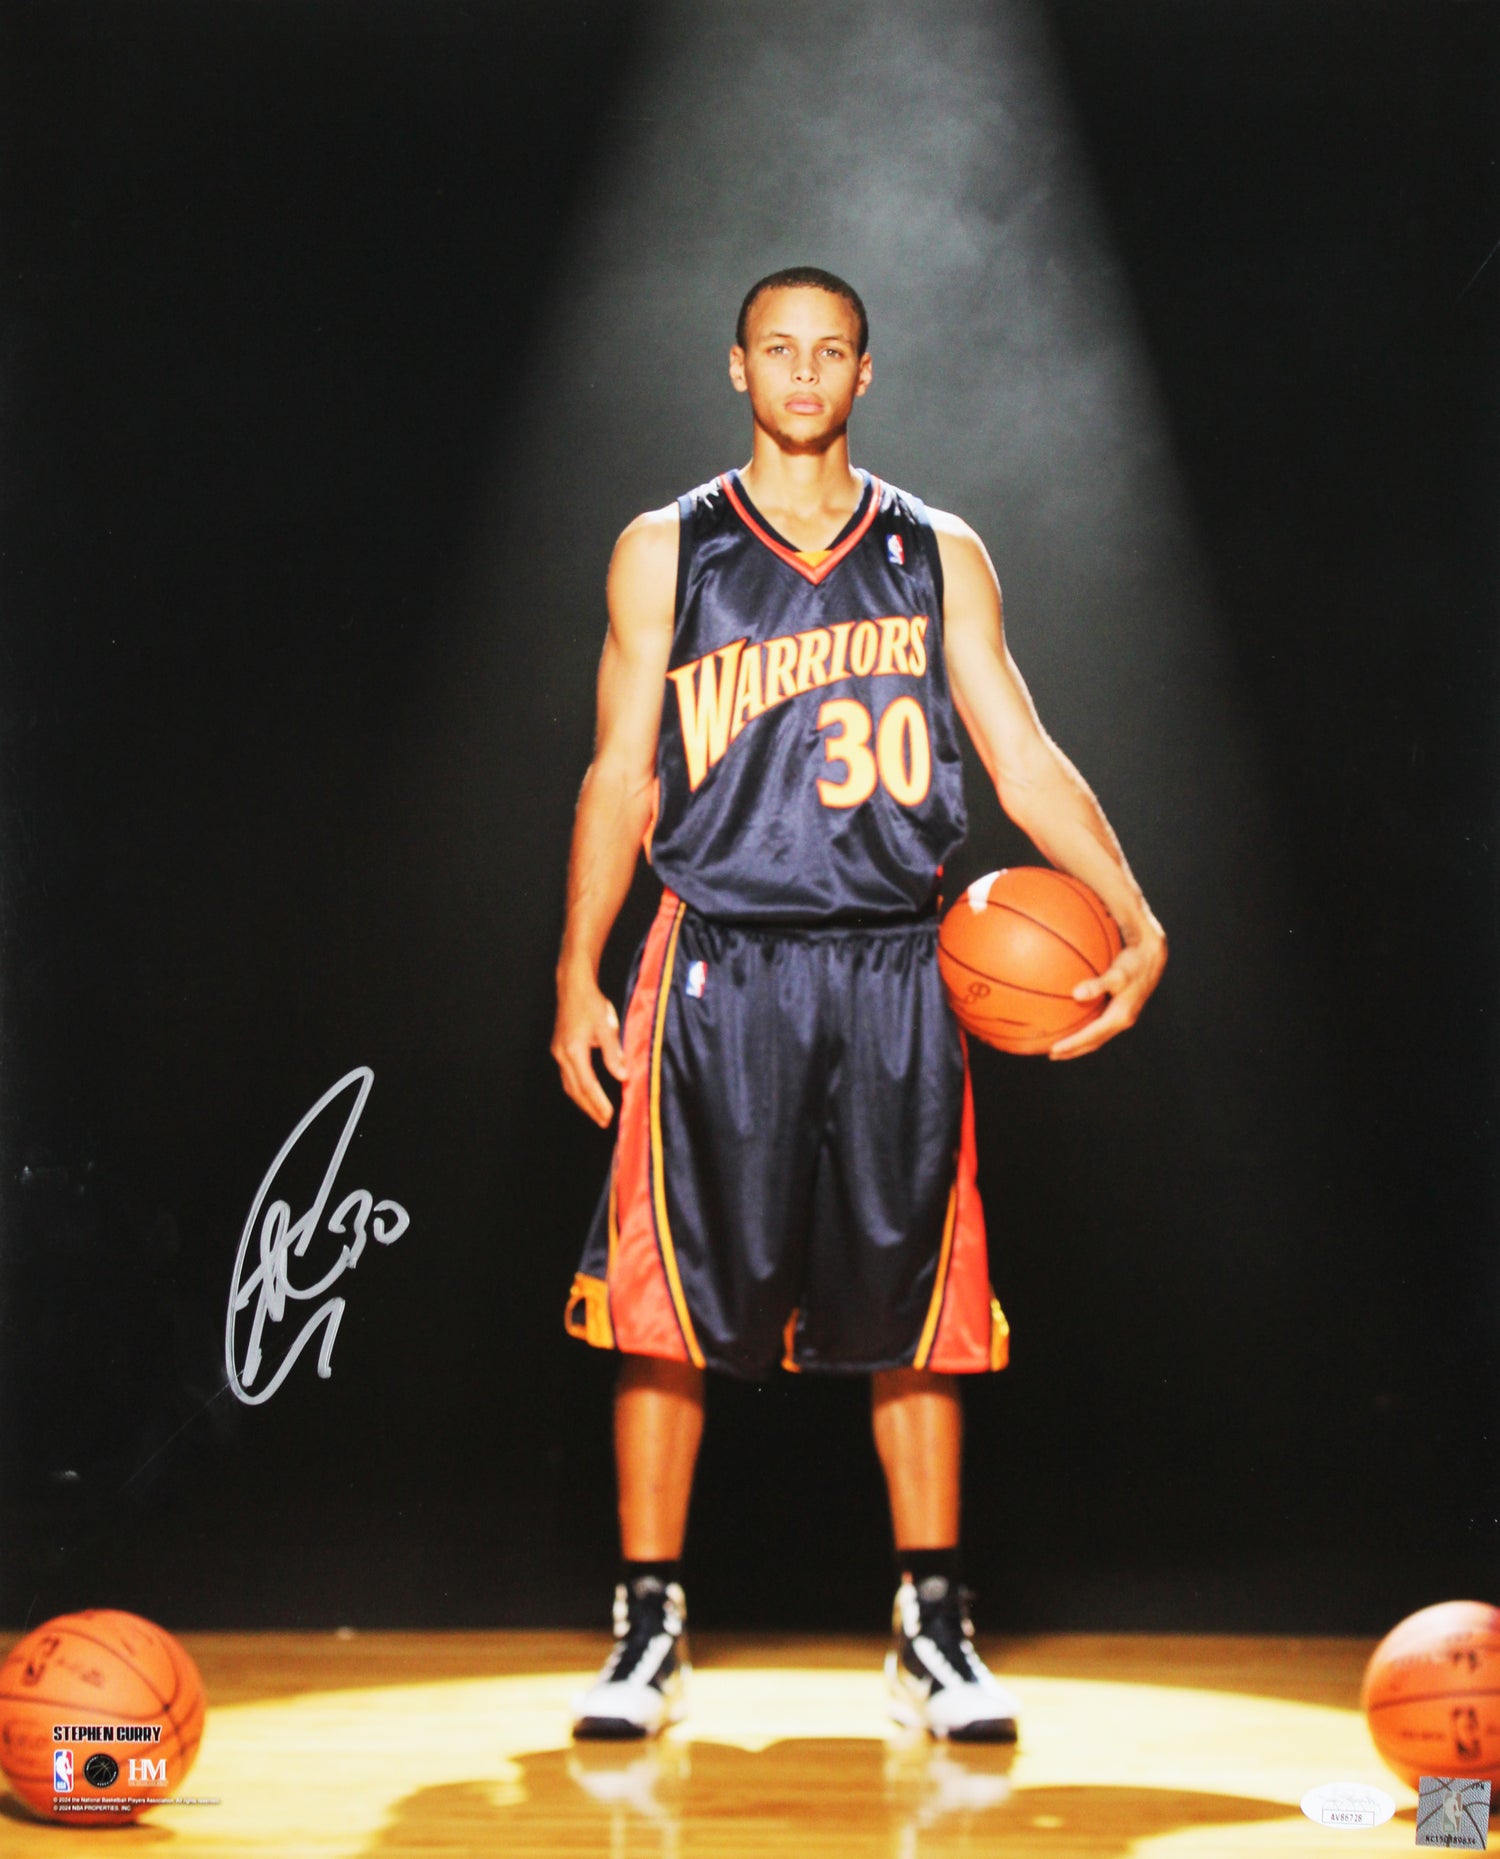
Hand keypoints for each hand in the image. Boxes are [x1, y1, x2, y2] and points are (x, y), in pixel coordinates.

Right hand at [552, 969, 627, 1124]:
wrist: (573, 985)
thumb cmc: (592, 1003)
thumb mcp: (607, 1026)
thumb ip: (614, 1053)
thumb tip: (623, 1076)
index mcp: (573, 1050)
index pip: (587, 1085)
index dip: (598, 1103)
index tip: (609, 1116)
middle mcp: (562, 1054)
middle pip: (575, 1090)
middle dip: (589, 1108)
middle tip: (604, 1121)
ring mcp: (558, 1052)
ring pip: (569, 1085)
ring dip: (583, 1101)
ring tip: (597, 1113)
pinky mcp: (559, 1048)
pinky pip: (567, 1076)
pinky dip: (578, 1088)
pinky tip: (587, 1093)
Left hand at [1048, 918, 1167, 1060]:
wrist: (1152, 956)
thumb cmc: (1134, 963)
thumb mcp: (1117, 974)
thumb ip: (1097, 985)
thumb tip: (1076, 994)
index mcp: (1121, 1017)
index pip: (1092, 1037)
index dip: (1072, 1045)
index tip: (1053, 1050)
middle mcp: (1122, 1020)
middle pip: (1094, 1042)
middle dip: (1073, 1050)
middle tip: (1052, 1055)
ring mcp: (1123, 1016)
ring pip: (1097, 1035)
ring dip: (1079, 1042)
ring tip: (1060, 1045)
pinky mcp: (1121, 1008)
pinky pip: (1099, 1024)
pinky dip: (1085, 1028)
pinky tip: (1073, 1019)